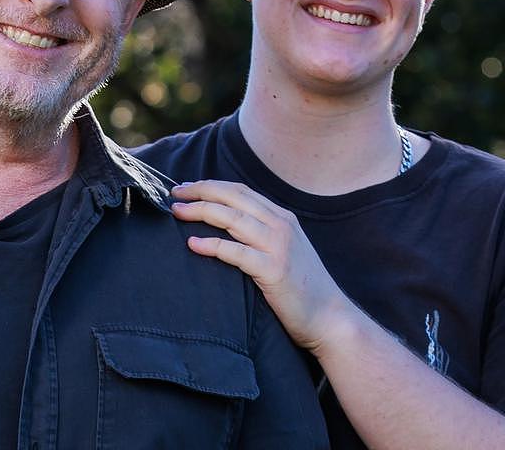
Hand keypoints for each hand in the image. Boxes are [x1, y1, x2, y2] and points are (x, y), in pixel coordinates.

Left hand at [170, 179, 355, 352]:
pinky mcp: (273, 270)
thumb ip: (261, 235)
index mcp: (282, 218)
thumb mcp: (285, 251)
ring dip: (200, 211)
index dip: (210, 185)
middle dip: (200, 191)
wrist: (330, 319)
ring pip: (232, 218)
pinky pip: (236, 252)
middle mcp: (281, 226)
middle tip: (174, 194)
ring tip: (177, 212)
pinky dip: (212, 245)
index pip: (240, 191)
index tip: (186, 188)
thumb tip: (225, 226)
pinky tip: (193, 244)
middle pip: (233, 197)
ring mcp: (279, 247)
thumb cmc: (302, 289)